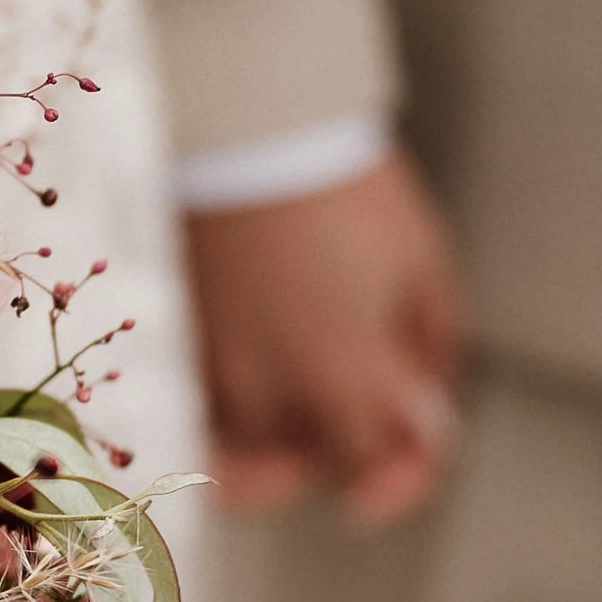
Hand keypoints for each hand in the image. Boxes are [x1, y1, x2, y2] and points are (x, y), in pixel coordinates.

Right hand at [183, 151, 464, 526]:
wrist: (253, 130)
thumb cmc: (345, 190)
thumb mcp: (422, 267)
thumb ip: (429, 353)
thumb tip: (422, 405)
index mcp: (340, 376)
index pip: (368, 468)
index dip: (399, 472)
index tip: (412, 451)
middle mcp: (267, 390)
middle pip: (299, 470)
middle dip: (333, 463)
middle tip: (357, 440)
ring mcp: (211, 371)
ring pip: (238, 453)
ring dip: (271, 450)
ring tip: (291, 429)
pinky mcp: (172, 344)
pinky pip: (195, 415)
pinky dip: (220, 422)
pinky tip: (243, 395)